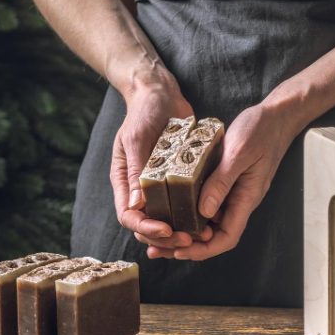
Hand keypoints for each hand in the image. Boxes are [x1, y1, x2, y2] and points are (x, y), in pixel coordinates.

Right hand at [111, 69, 194, 245]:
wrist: (160, 93)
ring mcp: (160, 185)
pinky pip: (184, 204)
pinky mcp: (179, 179)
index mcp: (124, 181)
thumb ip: (136, 171)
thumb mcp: (137, 139)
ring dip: (182, 231)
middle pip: (148, 225)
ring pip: (167, 220)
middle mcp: (140, 188)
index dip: (146, 229)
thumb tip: (135, 205)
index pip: (129, 216)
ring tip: (202, 237)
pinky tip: (210, 222)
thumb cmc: (143, 112)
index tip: (166, 230)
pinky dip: (194, 215)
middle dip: (167, 237)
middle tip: (189, 240)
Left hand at [148, 96, 307, 260]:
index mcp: (246, 198)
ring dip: (184, 229)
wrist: (275, 116)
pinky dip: (187, 208)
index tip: (179, 252)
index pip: (226, 237)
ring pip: (207, 220)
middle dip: (186, 245)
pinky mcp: (224, 181)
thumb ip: (222, 182)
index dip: (203, 249)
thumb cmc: (260, 130)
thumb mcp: (238, 153)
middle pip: (213, 235)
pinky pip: (205, 202)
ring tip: (156, 233)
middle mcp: (238, 200)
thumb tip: (203, 211)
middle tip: (156, 249)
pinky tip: (169, 207)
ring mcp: (232, 192)